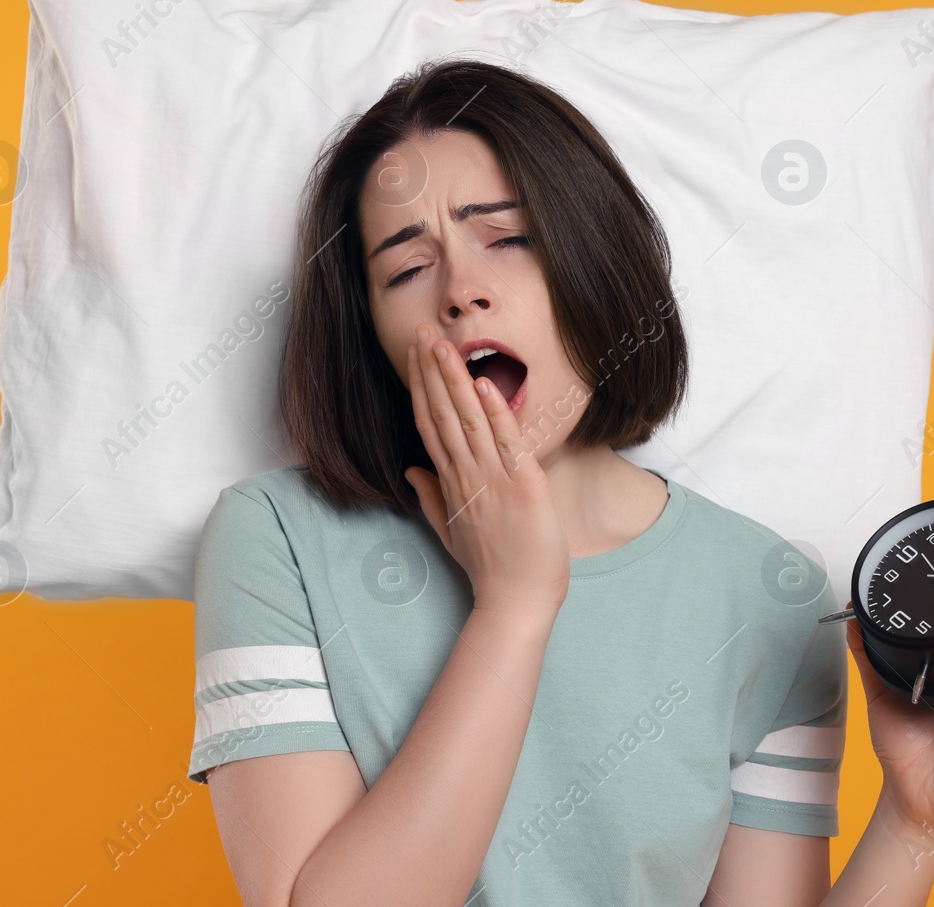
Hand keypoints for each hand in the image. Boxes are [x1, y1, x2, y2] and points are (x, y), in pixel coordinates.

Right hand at [404, 323, 569, 618]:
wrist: (516, 600)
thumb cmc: (490, 567)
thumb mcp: (451, 530)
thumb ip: (430, 497)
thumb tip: (411, 471)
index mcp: (451, 482)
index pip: (429, 424)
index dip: (421, 386)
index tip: (414, 355)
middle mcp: (466, 475)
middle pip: (442, 413)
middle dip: (431, 371)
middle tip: (422, 332)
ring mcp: (492, 479)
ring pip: (467, 420)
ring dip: (454, 380)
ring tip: (443, 344)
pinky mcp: (522, 485)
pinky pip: (505, 442)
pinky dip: (494, 412)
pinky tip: (482, 383)